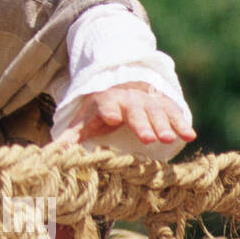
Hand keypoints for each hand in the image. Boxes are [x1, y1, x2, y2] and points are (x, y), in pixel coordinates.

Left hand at [53, 81, 195, 146]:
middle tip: (149, 138)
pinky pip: (174, 113)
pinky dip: (182, 123)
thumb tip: (49, 152)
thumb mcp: (84, 119)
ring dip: (164, 125)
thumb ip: (71, 135)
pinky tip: (190, 135)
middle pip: (136, 112)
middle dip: (142, 124)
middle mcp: (129, 100)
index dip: (108, 110)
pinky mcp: (164, 104)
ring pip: (156, 112)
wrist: (122, 86)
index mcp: (106, 102)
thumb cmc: (100, 110)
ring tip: (169, 138)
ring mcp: (148, 101)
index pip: (106, 105)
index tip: (110, 118)